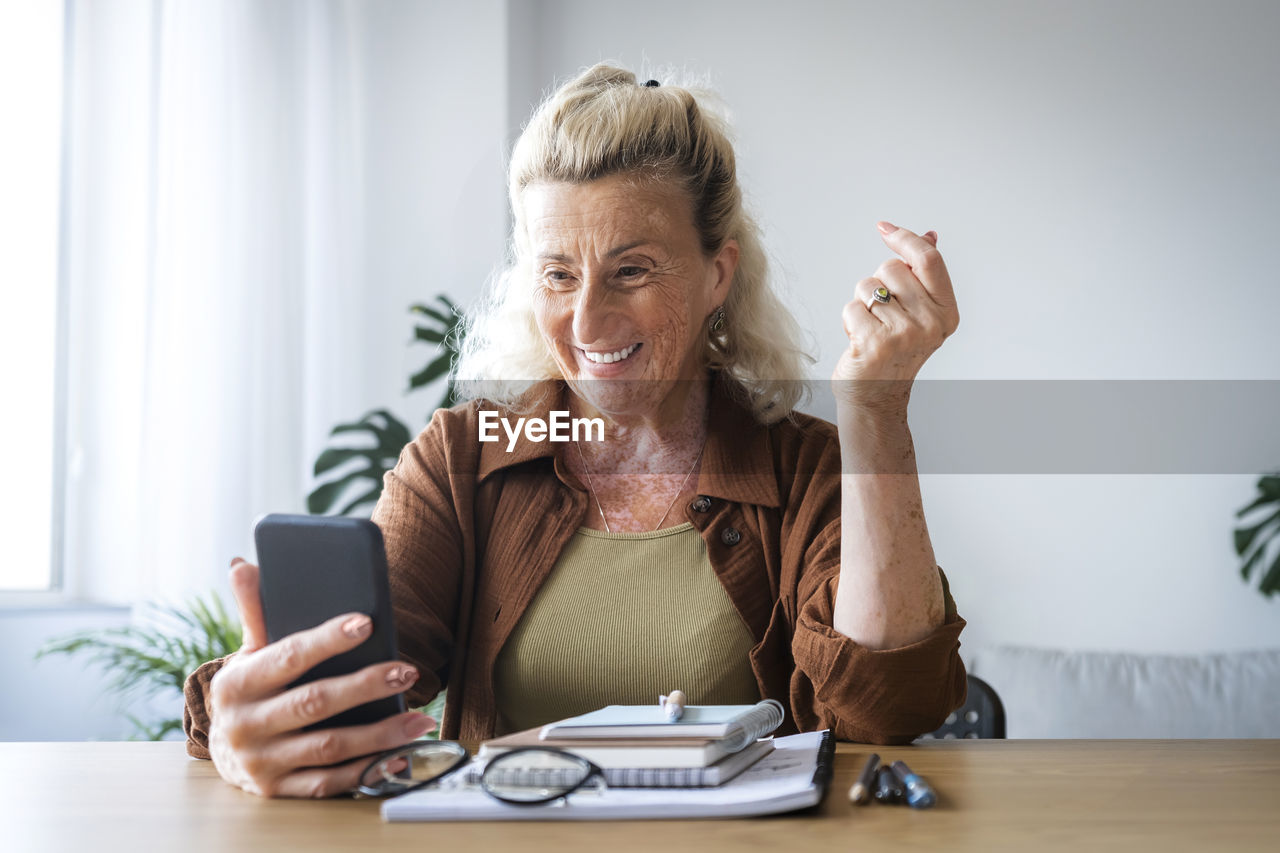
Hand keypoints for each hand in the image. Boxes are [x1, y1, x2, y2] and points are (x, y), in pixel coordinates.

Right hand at [206, 559, 435, 797]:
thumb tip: (244, 566)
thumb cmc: (252, 689)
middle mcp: (245, 726)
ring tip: (421, 718)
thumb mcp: (249, 652)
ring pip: (329, 747)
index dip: (328, 640)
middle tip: (408, 671)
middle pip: (314, 703)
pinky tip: (401, 754)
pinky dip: (368, 770)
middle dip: (365, 686)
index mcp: (236, 684)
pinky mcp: (279, 791)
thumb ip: (255, 611)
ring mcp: (262, 763)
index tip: (367, 622)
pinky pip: (330, 782)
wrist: (225, 749)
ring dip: (380, 734)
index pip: (288, 656)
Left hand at [833, 223, 958, 413]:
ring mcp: (904, 334)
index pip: (928, 259)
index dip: (905, 238)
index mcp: (946, 312)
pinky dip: (848, 320)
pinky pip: (851, 308)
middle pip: (892, 268)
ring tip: (871, 328)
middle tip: (883, 314)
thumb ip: (924, 275)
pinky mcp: (875, 343)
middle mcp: (930, 323)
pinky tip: (858, 340)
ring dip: (862, 303)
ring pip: (867, 286)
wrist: (877, 396)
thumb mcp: (919, 312)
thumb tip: (930, 236)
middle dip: (879, 283)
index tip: (885, 228)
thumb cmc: (895, 350)